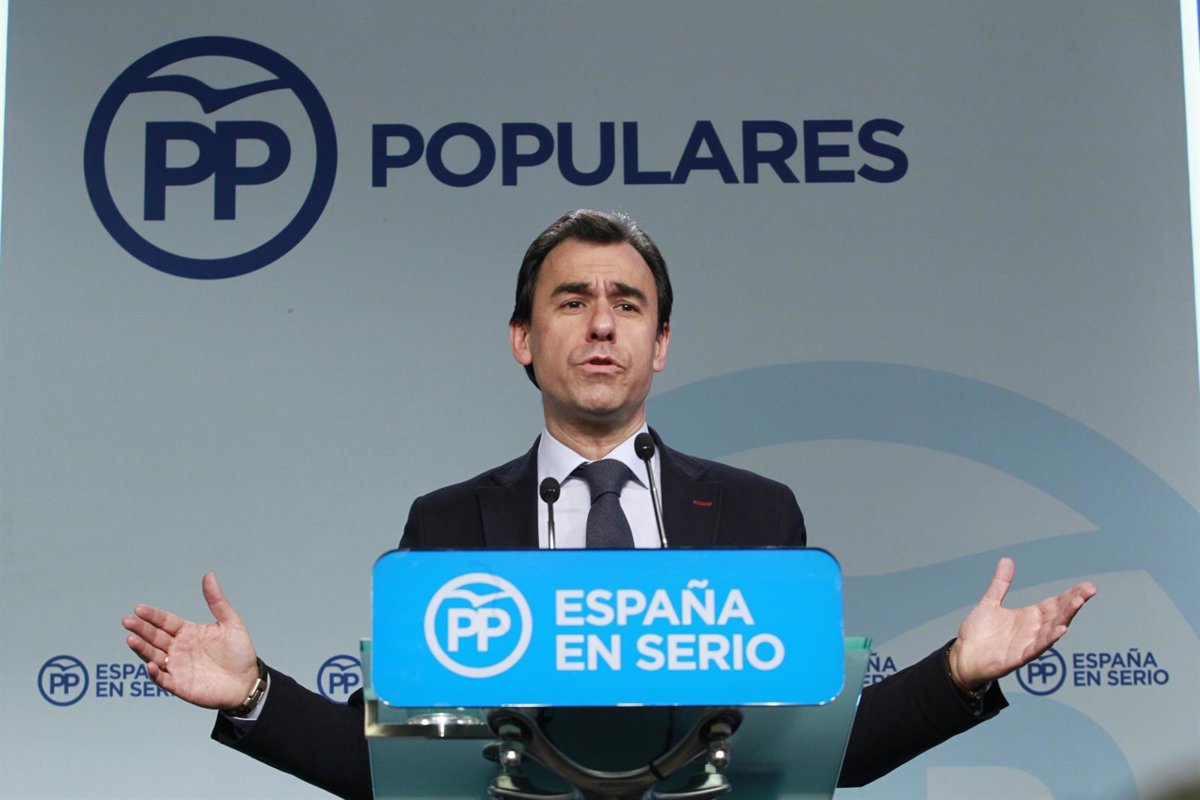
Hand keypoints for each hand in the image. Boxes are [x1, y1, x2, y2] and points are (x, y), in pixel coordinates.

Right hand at [122, 572, 260, 710]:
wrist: (248, 681)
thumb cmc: (240, 652)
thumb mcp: (231, 623)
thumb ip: (217, 601)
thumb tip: (208, 575)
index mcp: (188, 632)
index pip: (165, 622)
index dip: (152, 615)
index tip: (139, 608)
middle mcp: (179, 648)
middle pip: (155, 637)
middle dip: (141, 628)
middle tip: (128, 620)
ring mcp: (178, 666)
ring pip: (154, 656)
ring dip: (142, 648)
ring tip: (131, 638)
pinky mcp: (180, 685)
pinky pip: (163, 679)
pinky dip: (155, 673)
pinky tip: (151, 664)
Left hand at [948, 557, 1095, 690]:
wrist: (962, 656)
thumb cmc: (979, 634)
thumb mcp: (990, 603)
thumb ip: (1000, 584)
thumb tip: (1007, 560)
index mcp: (1028, 617)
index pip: (1054, 604)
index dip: (1070, 595)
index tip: (1087, 586)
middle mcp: (1032, 630)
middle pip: (1057, 614)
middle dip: (1073, 602)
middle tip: (1089, 590)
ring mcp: (1026, 644)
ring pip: (1051, 630)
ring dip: (1065, 617)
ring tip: (1077, 603)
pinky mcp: (1017, 657)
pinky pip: (1036, 648)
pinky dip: (1048, 639)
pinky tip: (1060, 630)